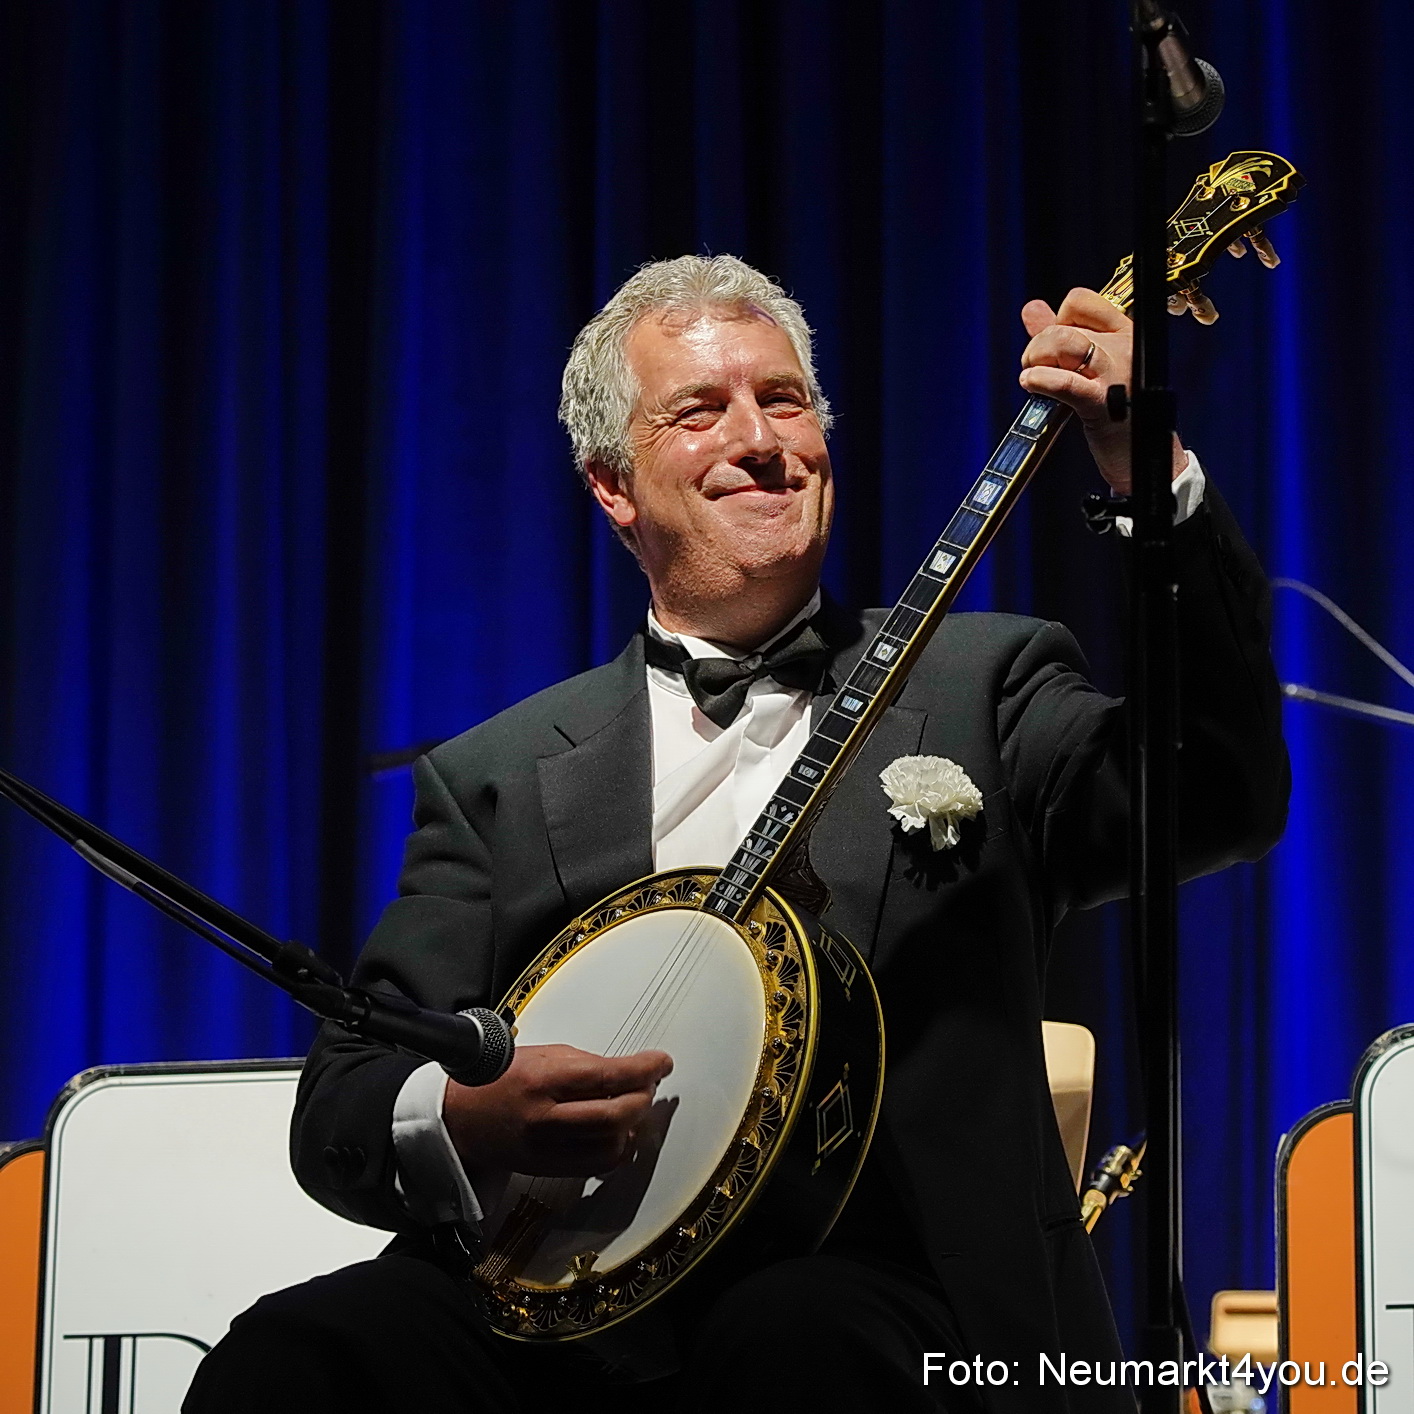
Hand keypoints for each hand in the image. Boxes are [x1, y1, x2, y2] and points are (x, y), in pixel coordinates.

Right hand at [441, 1043, 672, 1177]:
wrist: (461, 1117)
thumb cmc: (498, 1079)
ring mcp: (548, 1148)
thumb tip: (628, 1072)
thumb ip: (586, 1064)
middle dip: (643, 1099)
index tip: (661, 1063)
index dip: (644, 1069)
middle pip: (614, 1117)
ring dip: (634, 1126)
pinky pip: (598, 1166)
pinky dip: (618, 1149)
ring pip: (611, 1146)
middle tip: (650, 1085)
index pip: (607, 1076)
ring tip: (634, 1106)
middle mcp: (546, 1118)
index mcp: (544, 1080)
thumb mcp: (543, 1055)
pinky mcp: (550, 1169)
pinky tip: (620, 1133)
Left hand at [1017, 287, 1186, 495]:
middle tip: (1035, 368)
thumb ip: (1062, 334)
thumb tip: (1032, 308)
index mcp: (1126, 333)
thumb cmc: (1119, 414)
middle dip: (1037, 346)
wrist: (1145, 457)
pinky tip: (1032, 384)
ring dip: (1037, 359)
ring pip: (1065, 343)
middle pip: (1064, 325)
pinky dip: (1041, 381)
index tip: (1054, 344)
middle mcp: (1126, 348)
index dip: (1057, 318)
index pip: (1080, 301)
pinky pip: (1066, 382)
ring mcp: (1117, 375)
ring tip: (1035, 378)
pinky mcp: (1104, 405)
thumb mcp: (1092, 367)